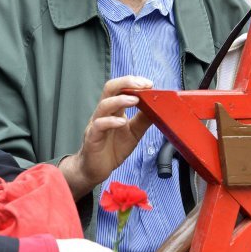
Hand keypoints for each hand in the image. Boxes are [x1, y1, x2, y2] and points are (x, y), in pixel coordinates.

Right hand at [60, 76, 153, 197]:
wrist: (95, 169)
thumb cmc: (112, 149)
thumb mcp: (134, 132)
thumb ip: (143, 120)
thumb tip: (158, 108)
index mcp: (114, 109)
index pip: (120, 88)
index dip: (134, 82)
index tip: (149, 83)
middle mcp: (104, 113)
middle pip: (110, 89)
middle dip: (126, 83)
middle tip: (142, 84)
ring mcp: (96, 124)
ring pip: (104, 105)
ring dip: (120, 100)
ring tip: (135, 100)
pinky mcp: (92, 138)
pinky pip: (99, 126)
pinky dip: (111, 122)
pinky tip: (122, 122)